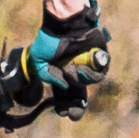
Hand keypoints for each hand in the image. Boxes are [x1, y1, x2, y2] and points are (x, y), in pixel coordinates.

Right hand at [0, 0, 109, 126]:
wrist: (62, 23)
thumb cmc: (49, 40)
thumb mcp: (38, 61)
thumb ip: (47, 76)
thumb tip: (64, 87)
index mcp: (62, 74)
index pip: (65, 96)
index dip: (64, 106)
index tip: (61, 111)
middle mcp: (76, 72)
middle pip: (80, 97)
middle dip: (77, 109)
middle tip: (73, 114)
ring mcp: (88, 65)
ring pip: (88, 83)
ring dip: (79, 81)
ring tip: (70, 70)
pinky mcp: (100, 59)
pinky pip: (99, 74)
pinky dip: (89, 74)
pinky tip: (78, 67)